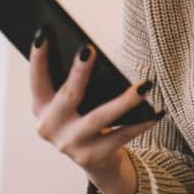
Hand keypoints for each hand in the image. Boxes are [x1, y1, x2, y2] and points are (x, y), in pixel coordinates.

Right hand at [29, 30, 156, 183]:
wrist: (97, 160)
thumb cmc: (86, 117)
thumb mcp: (75, 102)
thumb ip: (77, 82)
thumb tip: (91, 53)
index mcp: (41, 108)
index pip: (37, 79)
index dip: (38, 57)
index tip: (43, 33)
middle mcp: (49, 127)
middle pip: (67, 95)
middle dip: (78, 72)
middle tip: (89, 48)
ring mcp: (69, 145)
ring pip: (98, 118)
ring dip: (123, 101)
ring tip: (144, 86)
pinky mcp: (90, 158)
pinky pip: (120, 136)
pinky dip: (140, 123)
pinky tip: (156, 112)